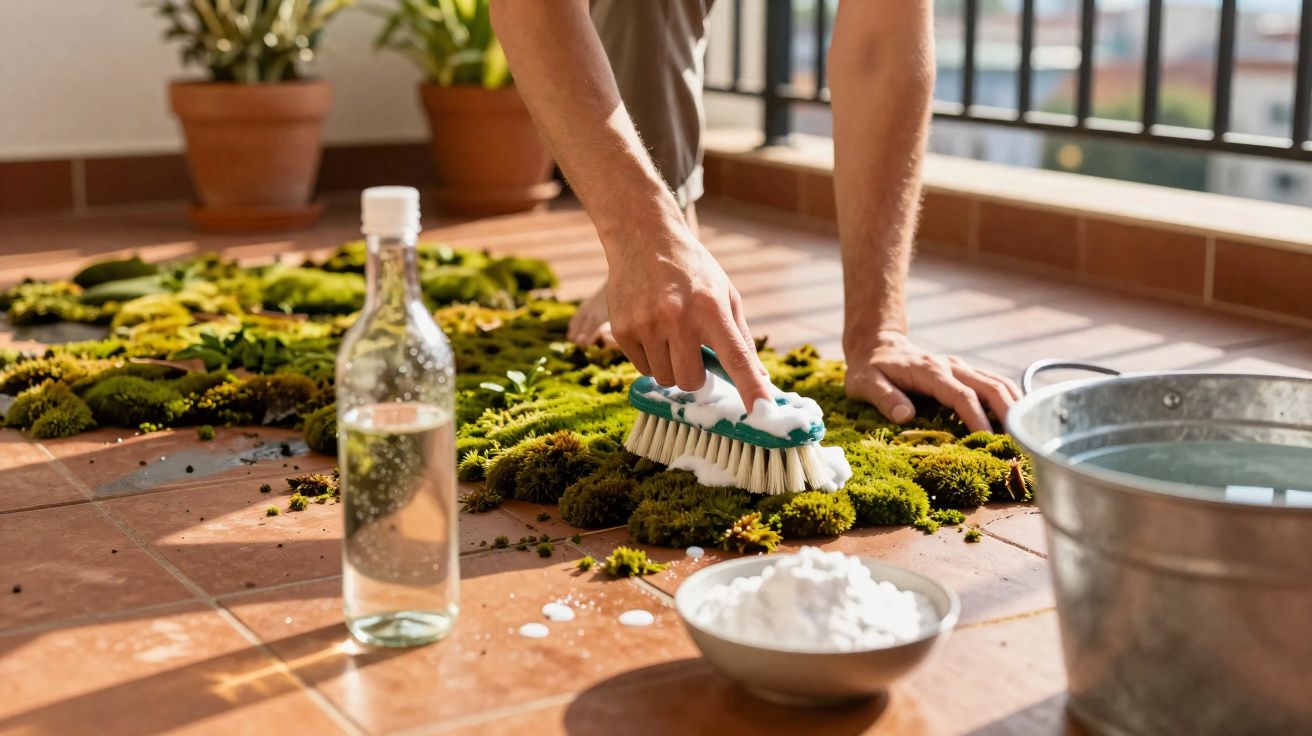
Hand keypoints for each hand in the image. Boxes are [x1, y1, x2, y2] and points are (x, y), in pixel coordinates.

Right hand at [606, 225, 773, 411]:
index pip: (736, 357)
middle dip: (696, 377)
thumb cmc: (692, 269)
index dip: (750, 388)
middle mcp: (677, 317)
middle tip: (694, 354)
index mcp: (711, 308)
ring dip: (671, 367)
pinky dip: (650, 358)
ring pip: (664, 379)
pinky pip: (642, 368)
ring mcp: (646, 324)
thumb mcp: (725, 294)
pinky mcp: (622, 329)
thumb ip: (741, 337)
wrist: (643, 238)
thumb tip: (760, 378)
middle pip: (691, 382)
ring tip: (670, 335)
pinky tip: (651, 329)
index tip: (763, 411)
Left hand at [844, 331, 1020, 432]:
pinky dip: (1011, 400)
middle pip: (991, 386)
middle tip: (1020, 442)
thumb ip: (884, 397)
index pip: (962, 395)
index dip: (977, 418)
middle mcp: (952, 366)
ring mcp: (962, 368)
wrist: (877, 346)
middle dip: (1009, 413)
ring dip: (1016, 406)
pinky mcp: (966, 373)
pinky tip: (1020, 419)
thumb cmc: (869, 370)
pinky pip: (995, 383)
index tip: (987, 440)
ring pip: (999, 383)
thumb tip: (905, 416)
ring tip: (1027, 434)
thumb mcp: (864, 384)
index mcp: (930, 371)